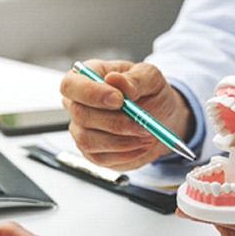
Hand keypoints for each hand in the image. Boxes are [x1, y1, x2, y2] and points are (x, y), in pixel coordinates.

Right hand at [60, 59, 193, 170]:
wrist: (162, 118)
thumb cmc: (151, 93)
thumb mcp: (151, 78)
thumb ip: (135, 78)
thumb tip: (114, 79)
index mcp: (88, 77)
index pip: (71, 84)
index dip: (91, 93)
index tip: (119, 100)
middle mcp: (78, 103)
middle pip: (81, 115)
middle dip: (115, 122)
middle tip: (143, 124)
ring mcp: (81, 129)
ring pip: (88, 140)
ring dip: (122, 141)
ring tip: (147, 134)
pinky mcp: (92, 151)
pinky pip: (100, 158)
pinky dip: (125, 154)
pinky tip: (142, 145)